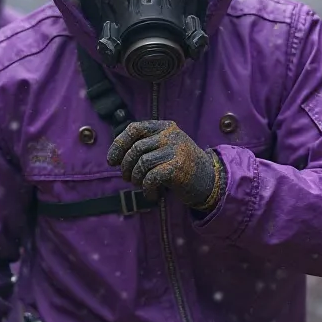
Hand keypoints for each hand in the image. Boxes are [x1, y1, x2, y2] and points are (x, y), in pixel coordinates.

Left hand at [107, 120, 224, 210]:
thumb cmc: (180, 166)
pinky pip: (151, 177)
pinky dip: (147, 189)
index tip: (111, 160)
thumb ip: (145, 145)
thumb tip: (115, 156)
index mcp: (165, 127)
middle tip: (127, 178)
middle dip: (126, 166)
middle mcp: (170, 135)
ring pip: (141, 163)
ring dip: (136, 178)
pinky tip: (151, 195)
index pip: (134, 128)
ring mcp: (175, 150)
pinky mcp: (177, 167)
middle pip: (136, 148)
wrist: (210, 180)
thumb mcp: (165, 148)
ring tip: (140, 185)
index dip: (119, 144)